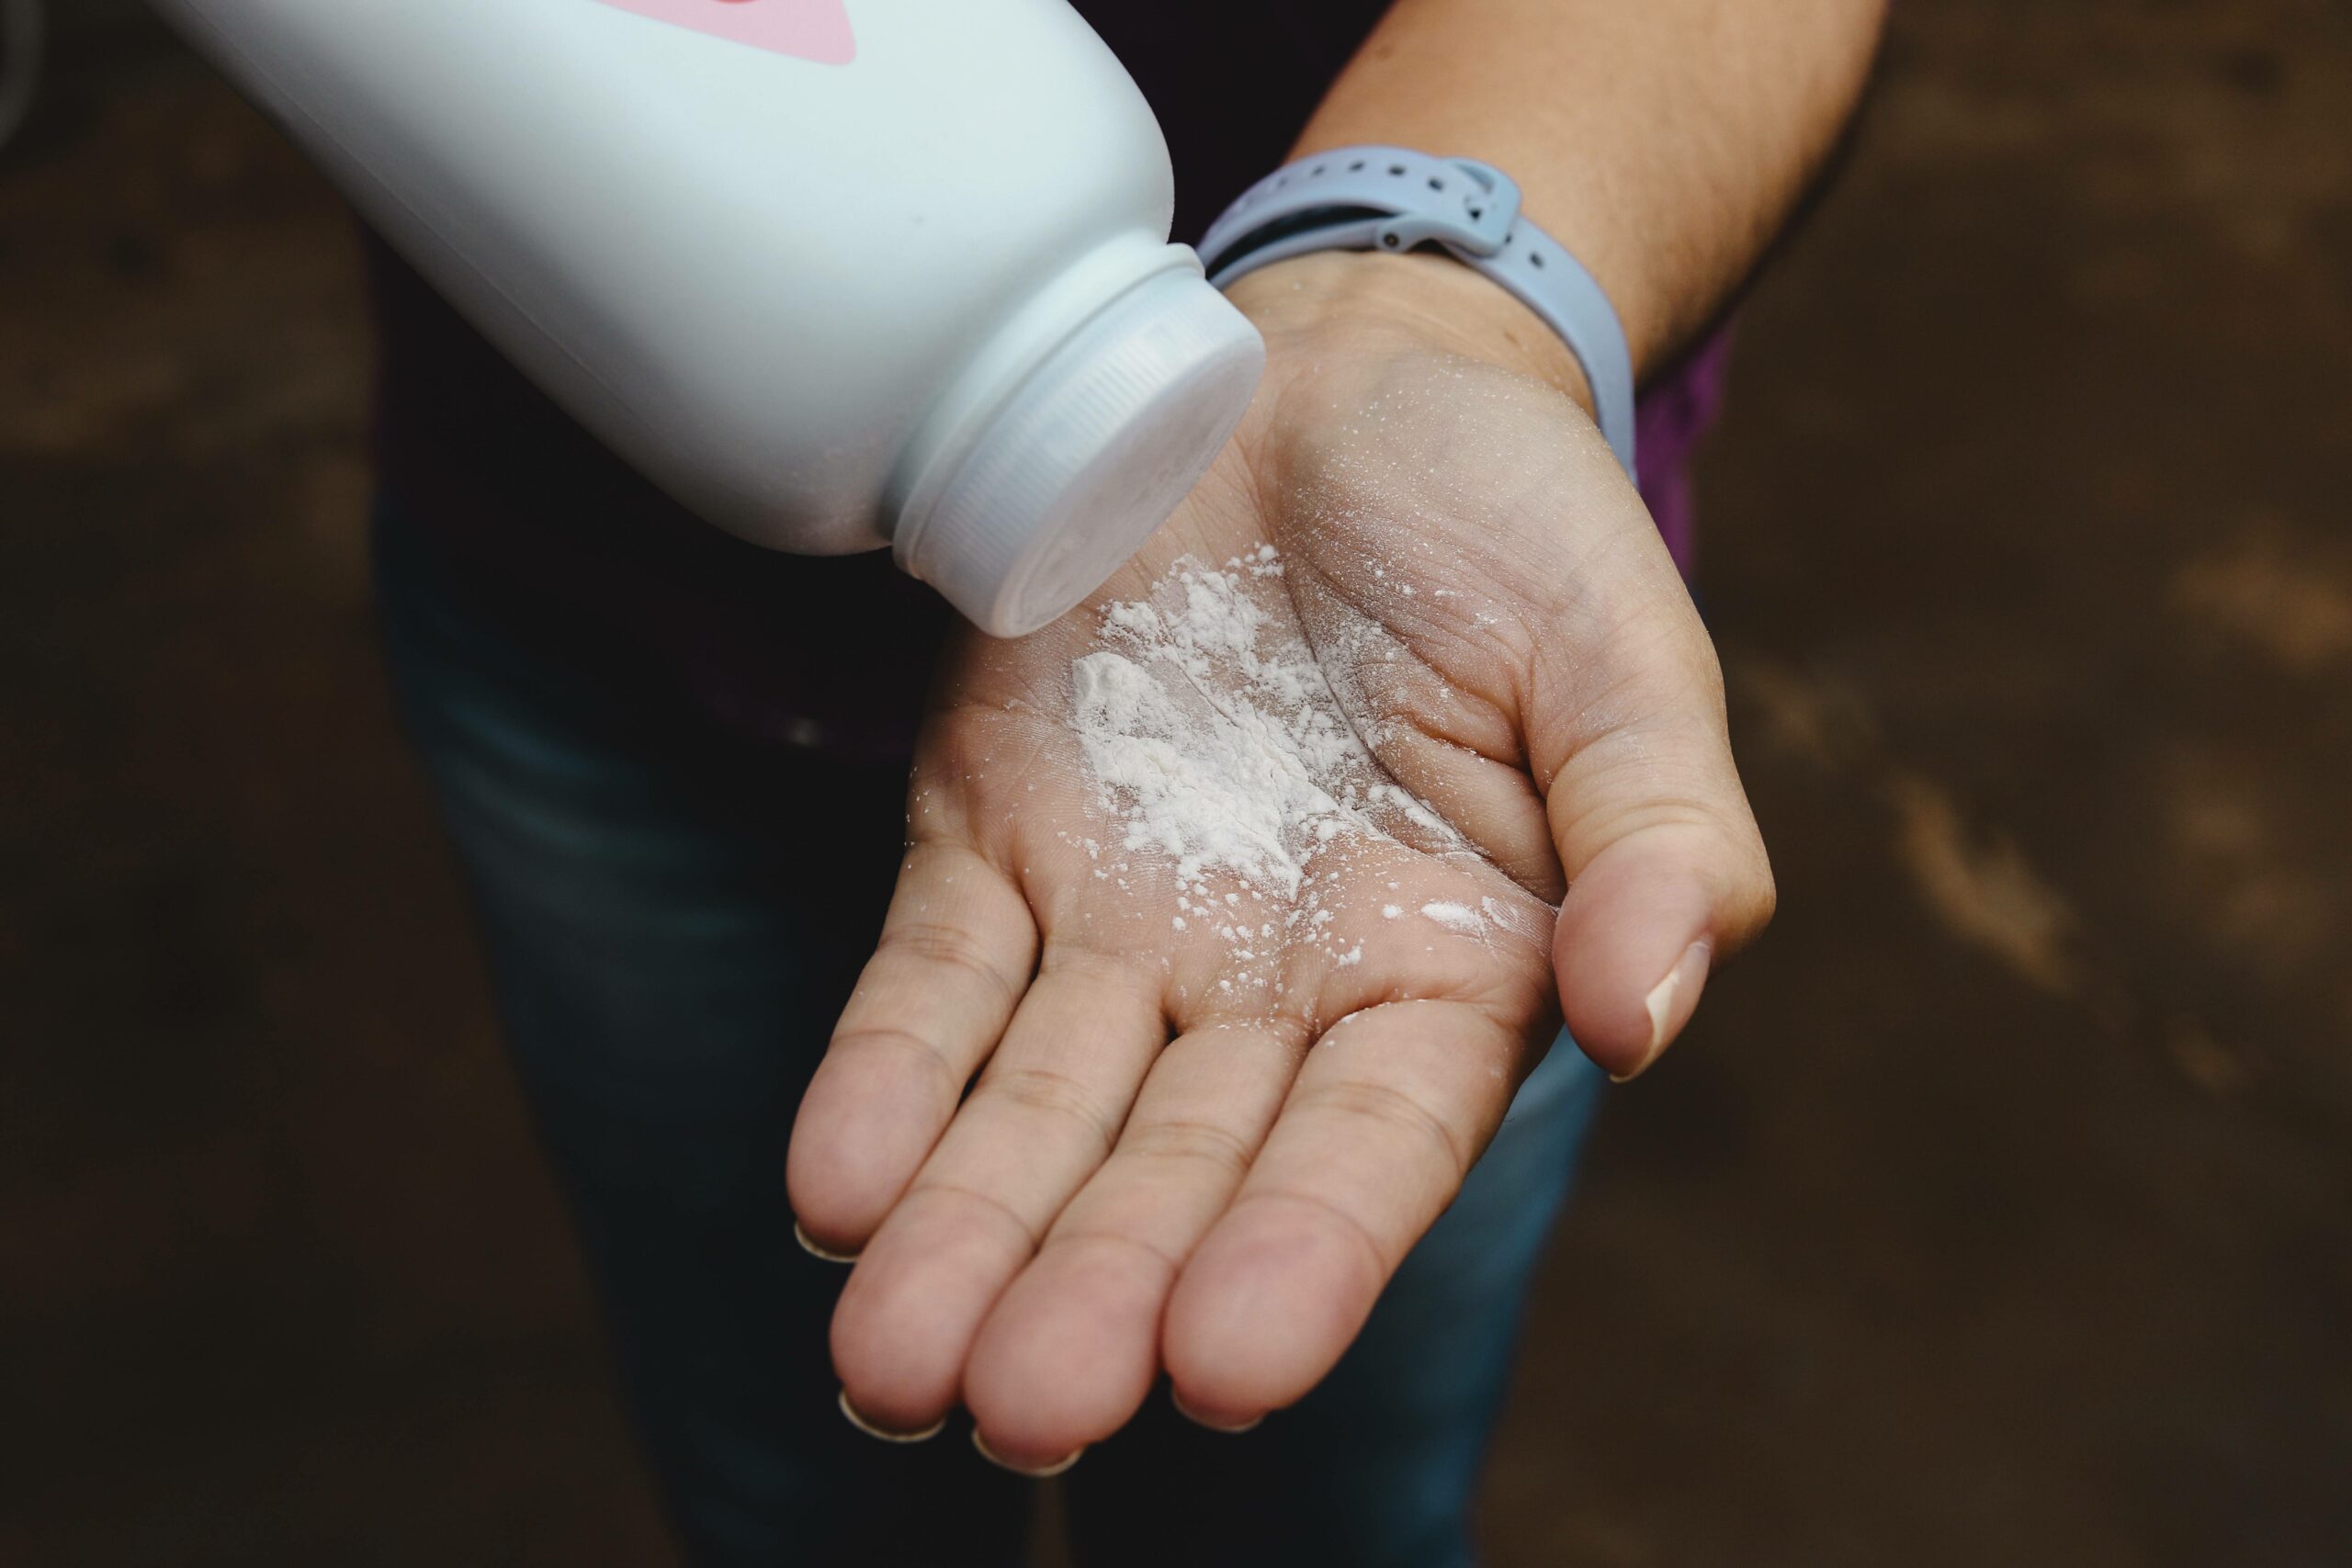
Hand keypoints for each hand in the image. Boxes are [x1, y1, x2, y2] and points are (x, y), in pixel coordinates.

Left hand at [785, 252, 1773, 1468]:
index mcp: (1445, 973)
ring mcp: (1122, 924)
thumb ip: (1661, 830)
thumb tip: (1644, 1010)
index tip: (1225, 1364)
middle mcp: (1273, 991)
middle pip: (1179, 1167)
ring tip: (891, 1361)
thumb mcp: (1625, 652)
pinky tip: (832, 1186)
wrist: (1337, 379)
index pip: (1371, 1146)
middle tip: (1021, 1403)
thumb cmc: (1508, 520)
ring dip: (963, 1230)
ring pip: (1036, 1108)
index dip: (1304, 1254)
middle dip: (1099, 1286)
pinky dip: (883, 1080)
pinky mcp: (995, 841)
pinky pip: (931, 980)